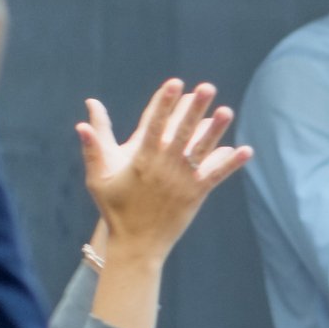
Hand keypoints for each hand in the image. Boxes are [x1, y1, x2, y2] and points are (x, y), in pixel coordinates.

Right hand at [75, 79, 253, 271]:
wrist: (136, 244)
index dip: (164, 103)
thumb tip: (82, 120)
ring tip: (227, 110)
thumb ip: (94, 146)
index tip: (174, 83)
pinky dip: (231, 163)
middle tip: (207, 87)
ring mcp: (182, 181)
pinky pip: (216, 176)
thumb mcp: (99, 176)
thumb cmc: (115, 208)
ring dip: (216, 130)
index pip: (153, 124)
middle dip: (194, 109)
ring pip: (202, 151)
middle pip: (182, 132)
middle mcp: (163, 167)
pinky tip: (246, 150)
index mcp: (141, 159)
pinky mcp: (196, 195)